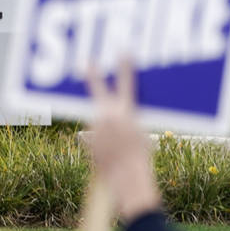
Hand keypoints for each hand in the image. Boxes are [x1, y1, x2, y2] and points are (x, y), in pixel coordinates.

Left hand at [85, 60, 161, 222]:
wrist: (128, 180)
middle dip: (92, 74)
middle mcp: (108, 116)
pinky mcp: (87, 137)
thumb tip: (121, 111)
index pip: (126, 84)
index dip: (125, 67)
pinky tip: (108, 150)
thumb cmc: (142, 158)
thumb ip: (128, 119)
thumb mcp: (141, 133)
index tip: (122, 51)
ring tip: (116, 140)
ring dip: (104, 122)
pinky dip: (100, 137)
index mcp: (127, 113)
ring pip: (97, 116)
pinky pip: (93, 132)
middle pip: (97, 89)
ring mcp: (95, 126)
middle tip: (87, 60)